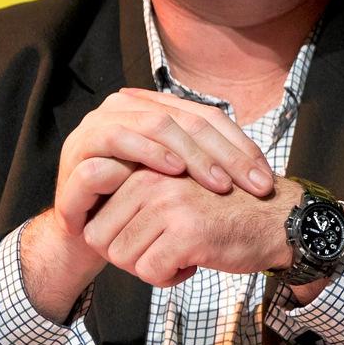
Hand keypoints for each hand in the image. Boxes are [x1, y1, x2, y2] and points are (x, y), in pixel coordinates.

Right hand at [53, 89, 278, 235]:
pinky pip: (116, 142)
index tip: (265, 180)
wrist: (86, 235)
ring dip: (190, 152)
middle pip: (186, 119)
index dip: (239, 146)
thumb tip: (262, 171)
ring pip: (154, 124)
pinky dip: (148, 154)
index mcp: (153, 109)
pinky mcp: (79, 150)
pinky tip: (173, 173)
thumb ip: (207, 166)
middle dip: (222, 153)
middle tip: (248, 185)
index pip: (206, 117)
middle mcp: (126, 109)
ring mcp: (99, 126)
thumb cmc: (136, 206)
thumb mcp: (176, 184)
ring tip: (218, 182)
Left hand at [82, 170, 303, 290]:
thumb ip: (136, 195)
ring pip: (122, 258)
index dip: (119, 241)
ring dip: (149, 268)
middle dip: (128, 257)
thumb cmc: (225, 210)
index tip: (149, 240)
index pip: (96, 218)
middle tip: (162, 252)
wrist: (277, 219)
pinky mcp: (186, 232)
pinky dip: (168, 278)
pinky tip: (193, 263)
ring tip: (180, 254)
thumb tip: (91, 227)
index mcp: (145, 167)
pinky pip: (150, 271)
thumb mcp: (174, 188)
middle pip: (101, 240)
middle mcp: (152, 180)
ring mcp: (168, 204)